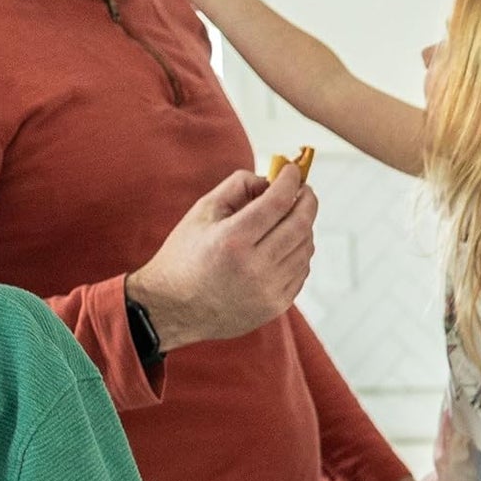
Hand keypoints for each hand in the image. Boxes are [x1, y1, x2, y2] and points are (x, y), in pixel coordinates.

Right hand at [126, 164, 316, 351]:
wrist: (172, 310)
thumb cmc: (184, 257)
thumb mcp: (202, 212)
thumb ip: (237, 187)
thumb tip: (270, 180)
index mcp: (233, 240)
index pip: (277, 202)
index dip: (290, 180)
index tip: (293, 170)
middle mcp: (255, 267)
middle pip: (300, 225)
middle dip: (307, 201)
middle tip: (304, 190)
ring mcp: (268, 290)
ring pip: (305, 249)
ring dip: (305, 227)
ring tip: (292, 218)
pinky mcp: (275, 306)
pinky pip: (301, 271)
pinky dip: (299, 253)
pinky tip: (286, 245)